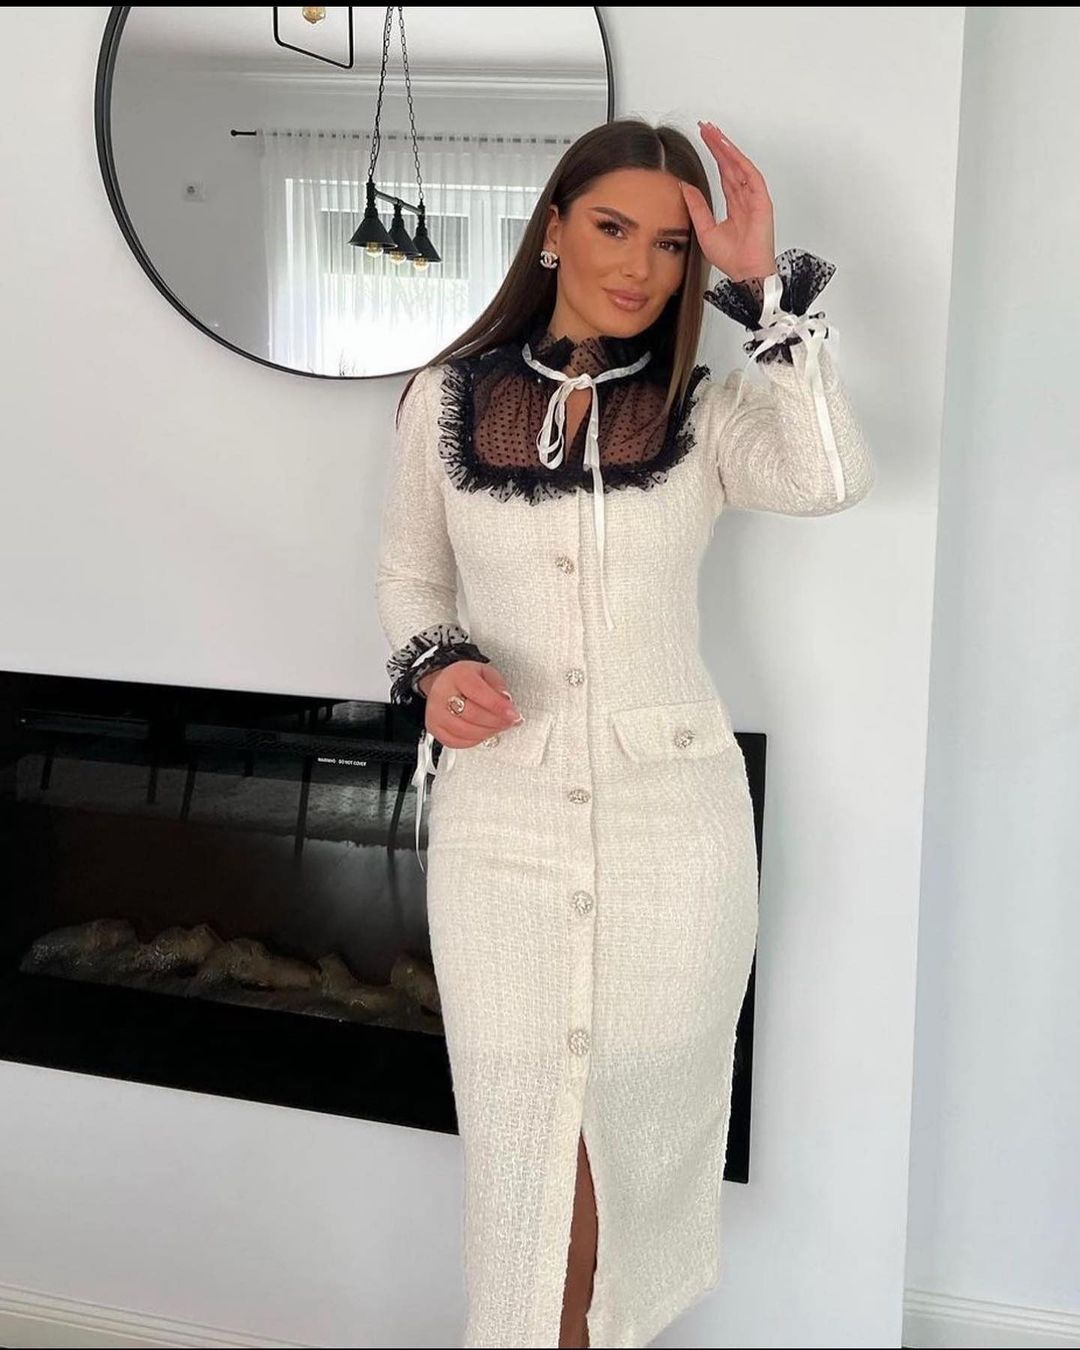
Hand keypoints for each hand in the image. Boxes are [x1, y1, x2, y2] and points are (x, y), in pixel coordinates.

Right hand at [419, 661, 523, 748]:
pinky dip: (475, 741)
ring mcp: (436, 713)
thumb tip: (506, 702)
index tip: (513, 714)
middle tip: (510, 721)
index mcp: (457, 675)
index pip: (479, 693)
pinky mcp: (435, 728)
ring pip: (466, 731)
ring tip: (499, 727)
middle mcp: (442, 694)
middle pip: (473, 715)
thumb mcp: (486, 673)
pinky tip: (483, 733)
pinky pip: (457, 742)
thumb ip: (498, 686)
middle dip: (497, 721)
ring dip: (488, 732)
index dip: (499, 706)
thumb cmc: (465, 679)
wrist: (444, 684)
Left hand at [679, 122, 776, 281]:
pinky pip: (751, 176)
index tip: (704, 139)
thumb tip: (685, 187)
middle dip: (719, 145)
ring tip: (714, 133)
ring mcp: (754, 199)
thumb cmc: (731, 259)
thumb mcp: (705, 229)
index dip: (714, 156)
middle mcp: (745, 199)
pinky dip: (740, 161)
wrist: (745, 273)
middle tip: (706, 127)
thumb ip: (697, 207)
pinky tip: (728, 150)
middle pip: (731, 165)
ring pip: (739, 166)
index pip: (724, 174)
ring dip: (727, 148)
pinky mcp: (762, 202)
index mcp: (734, 206)